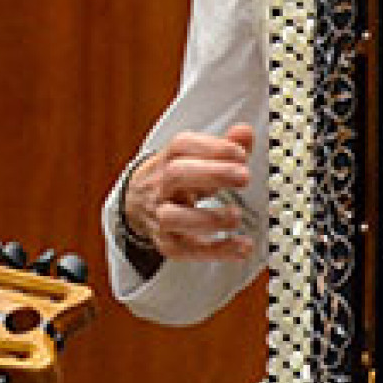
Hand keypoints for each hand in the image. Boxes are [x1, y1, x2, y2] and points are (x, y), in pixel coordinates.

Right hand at [122, 125, 257, 263]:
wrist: (136, 205)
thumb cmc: (177, 178)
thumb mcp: (195, 160)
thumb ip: (223, 146)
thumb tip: (246, 132)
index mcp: (167, 159)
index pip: (182, 145)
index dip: (212, 147)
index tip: (241, 153)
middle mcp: (160, 186)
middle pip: (176, 175)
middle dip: (212, 174)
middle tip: (244, 177)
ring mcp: (160, 216)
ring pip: (173, 217)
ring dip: (209, 218)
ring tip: (236, 215)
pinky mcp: (168, 243)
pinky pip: (188, 250)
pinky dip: (217, 251)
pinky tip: (243, 246)